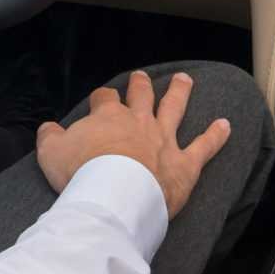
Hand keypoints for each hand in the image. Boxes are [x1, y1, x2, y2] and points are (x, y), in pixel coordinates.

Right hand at [36, 70, 231, 217]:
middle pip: (142, 95)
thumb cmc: (80, 174)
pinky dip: (216, 136)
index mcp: (108, 116)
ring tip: (185, 80)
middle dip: (141, 85)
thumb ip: (49, 138)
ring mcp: (164, 140)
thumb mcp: (51, 153)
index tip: (101, 98)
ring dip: (180, 93)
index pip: (105, 98)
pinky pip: (204, 147)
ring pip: (174, 109)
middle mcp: (139, 121)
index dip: (102, 97)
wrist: (113, 196)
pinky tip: (226, 125)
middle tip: (142, 77)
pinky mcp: (184, 164)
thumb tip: (48, 129)